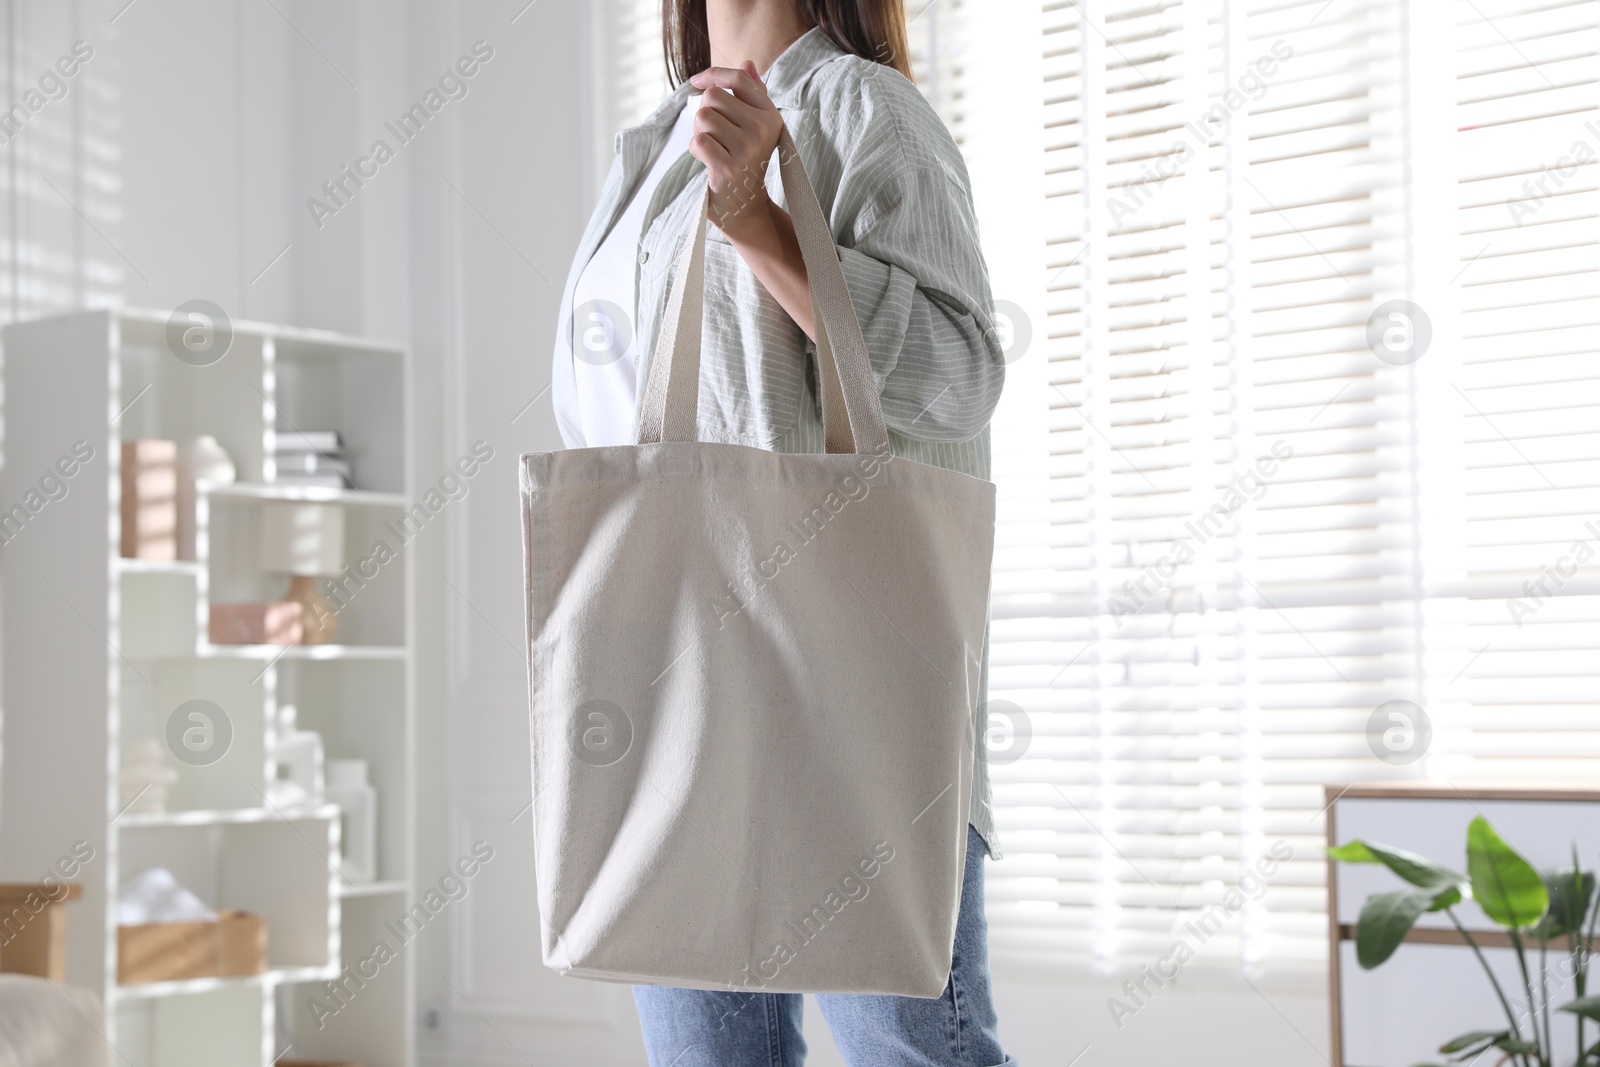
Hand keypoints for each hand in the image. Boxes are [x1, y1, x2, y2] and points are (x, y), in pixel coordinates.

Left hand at [688, 62, 784, 238]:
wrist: (746, 207)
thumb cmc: (746, 162)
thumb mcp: (756, 126)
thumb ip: (752, 94)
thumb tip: (748, 63)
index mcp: (770, 114)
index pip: (738, 78)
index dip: (713, 74)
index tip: (697, 82)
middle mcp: (762, 129)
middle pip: (712, 97)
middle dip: (704, 113)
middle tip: (714, 135)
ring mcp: (746, 148)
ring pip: (702, 117)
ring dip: (699, 132)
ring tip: (713, 148)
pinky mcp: (728, 167)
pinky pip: (698, 141)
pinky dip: (695, 150)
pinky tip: (708, 161)